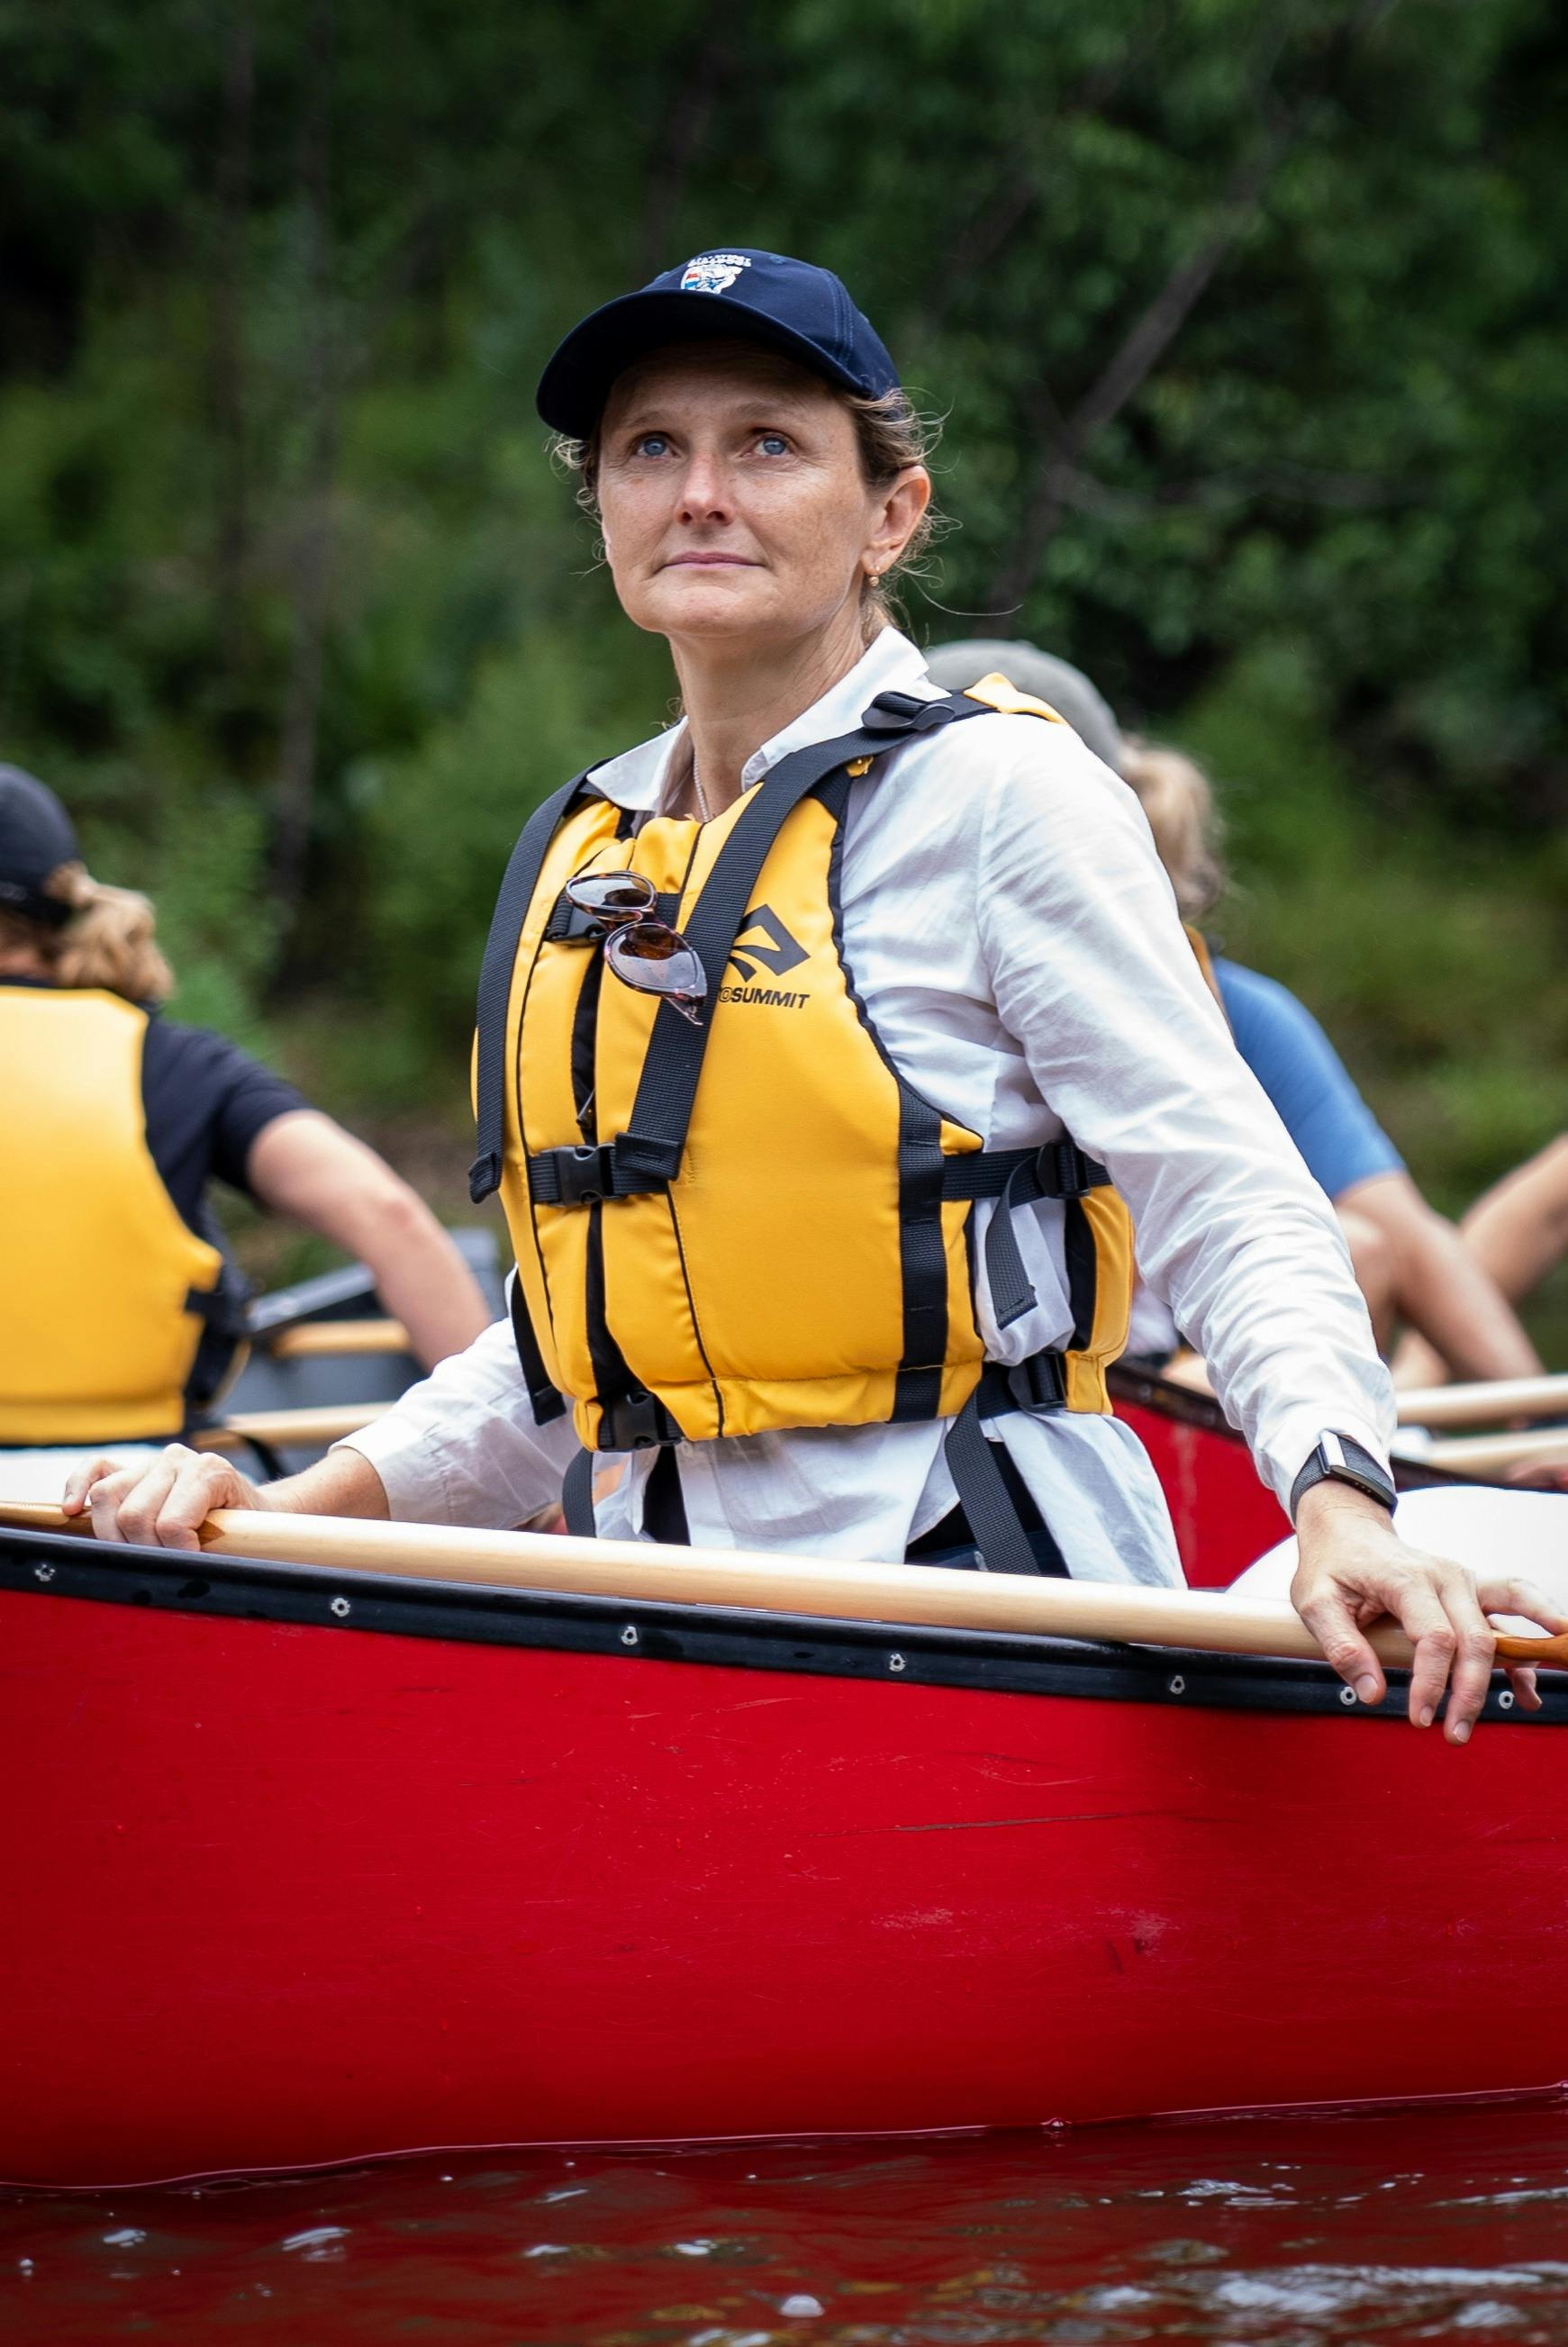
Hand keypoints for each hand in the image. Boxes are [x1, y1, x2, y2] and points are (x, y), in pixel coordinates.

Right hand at [61, 1445, 267, 1553]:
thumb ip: (218, 1550)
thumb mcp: (243, 1539)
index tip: (191, 1564)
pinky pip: (96, 1469)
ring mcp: (152, 1461)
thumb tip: (186, 1571)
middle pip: (134, 1513)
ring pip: (108, 1496)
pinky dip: (78, 1487)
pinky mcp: (133, 1468)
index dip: (176, 1552)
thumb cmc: (247, 1528)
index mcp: (209, 1471)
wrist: (254, 1508)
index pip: (171, 1522)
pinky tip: (72, 1511)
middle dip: (144, 1549)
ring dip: (114, 1535)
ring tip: (136, 1552)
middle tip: (164, 1563)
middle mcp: (178, 1459)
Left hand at [1290, 1480, 1567, 1742]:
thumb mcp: (1315, 1602)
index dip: (1432, 1683)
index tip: (1419, 1719)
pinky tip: (1530, 1683)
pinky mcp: (1470, 1590)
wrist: (1348, 1528)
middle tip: (1455, 1735)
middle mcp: (1444, 1576)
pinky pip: (1512, 1607)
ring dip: (1517, 1664)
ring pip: (1503, 1620)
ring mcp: (1462, 1580)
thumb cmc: (1331, 1564)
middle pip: (1475, 1639)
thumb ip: (1341, 1647)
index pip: (1434, 1638)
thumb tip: (1373, 1693)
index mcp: (1405, 1578)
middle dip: (1471, 1693)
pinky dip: (1531, 1638)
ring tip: (1526, 1703)